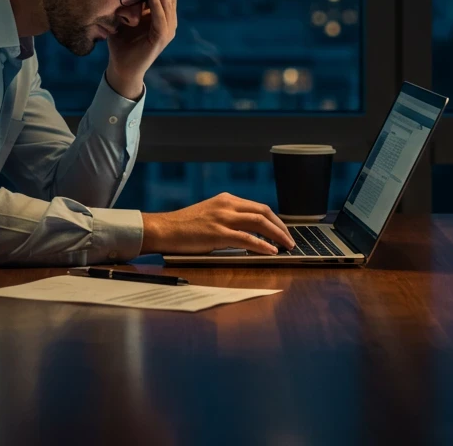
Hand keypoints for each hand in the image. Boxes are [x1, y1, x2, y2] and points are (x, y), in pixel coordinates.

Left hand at [106, 0, 178, 98]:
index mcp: (162, 17)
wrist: (122, 67)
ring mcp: (167, 31)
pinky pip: (160, 19)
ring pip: (167, 5)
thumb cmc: (122, 42)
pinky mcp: (161, 39)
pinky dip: (157, 5)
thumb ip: (129, 4)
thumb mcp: (125, 18)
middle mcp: (168, 23)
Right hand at [140, 192, 295, 254]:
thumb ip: (228, 219)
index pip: (258, 207)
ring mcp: (222, 218)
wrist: (162, 229)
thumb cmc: (183, 227)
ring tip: (287, 246)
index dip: (275, 220)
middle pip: (263, 212)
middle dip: (281, 227)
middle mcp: (226, 205)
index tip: (283, 231)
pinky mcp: (217, 233)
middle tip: (290, 240)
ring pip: (259, 222)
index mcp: (226, 200)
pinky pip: (246, 238)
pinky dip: (262, 245)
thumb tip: (249, 233)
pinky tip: (271, 251)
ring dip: (277, 235)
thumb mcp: (209, 215)